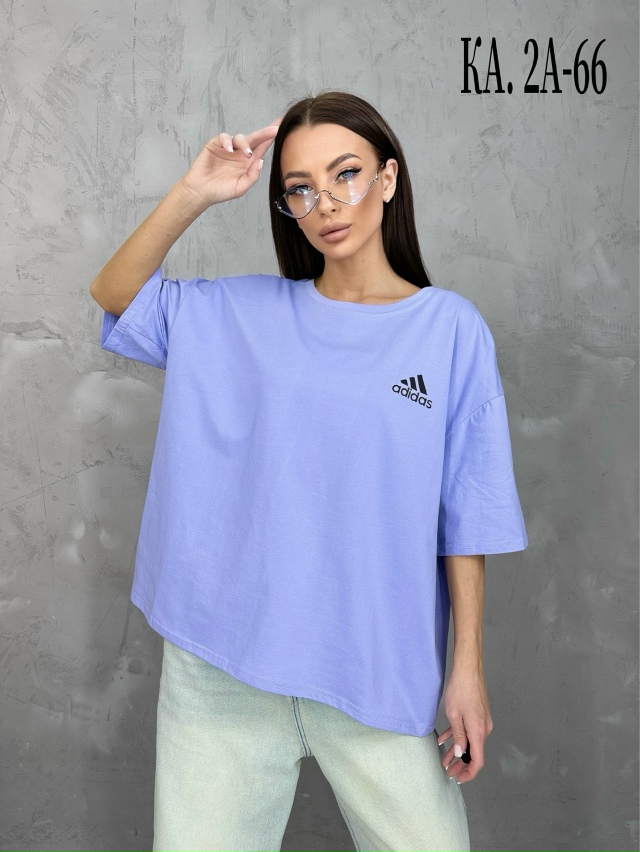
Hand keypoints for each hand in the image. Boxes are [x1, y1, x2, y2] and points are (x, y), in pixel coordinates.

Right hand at [180, 119, 281, 209]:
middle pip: (254, 139)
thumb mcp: (241, 187)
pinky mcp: (215, 145)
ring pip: (240, 138)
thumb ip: (252, 176)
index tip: (280, 130)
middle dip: (264, 133)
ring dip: (245, 143)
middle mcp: (240, 153)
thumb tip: (260, 161)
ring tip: (247, 154)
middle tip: (274, 129)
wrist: (201, 192)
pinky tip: (229, 150)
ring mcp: (228, 148)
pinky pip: (223, 138)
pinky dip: (227, 141)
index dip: (270, 139)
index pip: (261, 148)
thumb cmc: (221, 191)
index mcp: (248, 162)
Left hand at [437, 666, 492, 783]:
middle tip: (449, 772)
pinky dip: (458, 736)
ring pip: (470, 741)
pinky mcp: (478, 714)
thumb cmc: (460, 690)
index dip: (469, 773)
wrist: (469, 669)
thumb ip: (458, 736)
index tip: (459, 778)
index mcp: (479, 731)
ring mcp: (482, 721)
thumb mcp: (454, 715)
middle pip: (474, 752)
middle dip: (461, 764)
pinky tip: (444, 739)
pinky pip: (468, 730)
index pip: (478, 760)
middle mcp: (484, 728)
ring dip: (458, 751)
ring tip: (444, 759)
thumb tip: (460, 754)